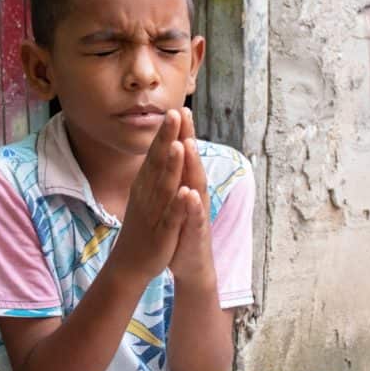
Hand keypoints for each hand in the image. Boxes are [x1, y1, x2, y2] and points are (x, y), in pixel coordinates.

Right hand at [108, 111, 192, 282]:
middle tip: (175, 113)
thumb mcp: (146, 195)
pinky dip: (177, 204)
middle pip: (158, 162)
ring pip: (164, 186)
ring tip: (179, 144)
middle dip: (167, 138)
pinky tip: (184, 192)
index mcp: (146, 185)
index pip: (156, 153)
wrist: (129, 263)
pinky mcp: (161, 232)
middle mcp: (147, 194)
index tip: (175, 109)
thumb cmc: (142, 226)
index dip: (165, 133)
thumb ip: (154, 172)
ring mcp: (154, 212)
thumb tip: (161, 149)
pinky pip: (170, 216)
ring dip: (172, 165)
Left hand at [169, 108, 214, 284]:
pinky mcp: (195, 234)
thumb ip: (176, 177)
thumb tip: (173, 154)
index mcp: (186, 186)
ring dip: (193, 165)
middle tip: (184, 112)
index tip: (175, 108)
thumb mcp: (175, 199)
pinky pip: (193, 219)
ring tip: (188, 144)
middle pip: (192, 163)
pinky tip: (189, 195)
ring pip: (195, 186)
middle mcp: (194, 195)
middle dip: (189, 138)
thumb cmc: (181, 227)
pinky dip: (191, 207)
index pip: (183, 157)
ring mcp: (196, 214)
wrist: (190, 263)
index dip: (180, 133)